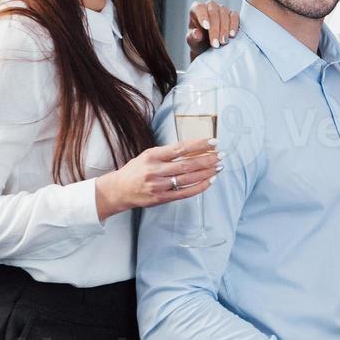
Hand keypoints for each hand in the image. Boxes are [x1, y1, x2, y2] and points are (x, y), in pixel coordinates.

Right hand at [94, 138, 221, 219]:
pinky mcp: (162, 198)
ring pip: (188, 178)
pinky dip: (200, 187)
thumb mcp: (148, 155)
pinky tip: (210, 181)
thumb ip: (167, 153)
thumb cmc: (135, 170)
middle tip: (221, 155)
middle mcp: (155, 170)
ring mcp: (159, 185)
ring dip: (207, 172)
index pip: (180, 148)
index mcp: (152, 155)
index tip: (213, 142)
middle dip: (207, 159)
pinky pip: (185, 192)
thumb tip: (194, 149)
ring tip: (219, 167)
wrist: (118, 190)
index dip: (199, 145)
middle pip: (187, 164)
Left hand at [187, 1, 239, 59]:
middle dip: (215, 28)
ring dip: (224, 29)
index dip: (203, 16)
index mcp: (197, 8)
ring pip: (224, 14)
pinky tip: (232, 35)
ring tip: (223, 42)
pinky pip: (234, 17)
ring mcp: (222, 9)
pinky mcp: (232, 14)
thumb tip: (196, 34)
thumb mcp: (193, 41)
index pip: (199, 8)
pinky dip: (234, 26)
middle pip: (213, 12)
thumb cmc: (199, 40)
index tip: (206, 27)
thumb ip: (193, 37)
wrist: (209, 45)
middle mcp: (210, 6)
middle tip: (215, 43)